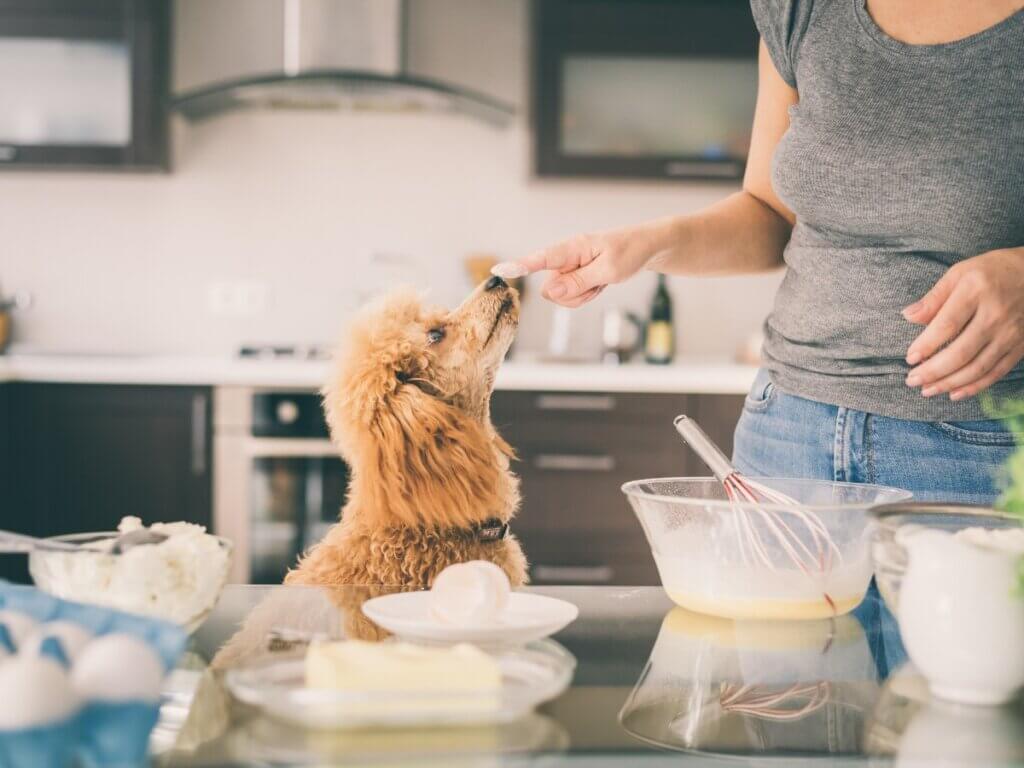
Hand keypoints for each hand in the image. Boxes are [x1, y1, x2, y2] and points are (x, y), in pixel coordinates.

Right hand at [515, 226, 661, 307]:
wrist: (646, 248)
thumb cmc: (630, 252)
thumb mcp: (610, 270)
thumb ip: (579, 281)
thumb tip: (550, 291)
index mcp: (572, 248)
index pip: (541, 259)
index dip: (519, 266)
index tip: (499, 270)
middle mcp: (565, 258)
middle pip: (551, 290)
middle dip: (573, 295)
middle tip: (598, 284)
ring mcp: (568, 269)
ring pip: (560, 297)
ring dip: (582, 296)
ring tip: (601, 282)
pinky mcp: (573, 277)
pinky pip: (570, 297)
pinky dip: (586, 296)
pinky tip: (599, 284)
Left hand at [903, 247, 1023, 400]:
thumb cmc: (992, 272)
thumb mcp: (960, 273)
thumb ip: (934, 298)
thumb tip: (908, 316)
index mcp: (976, 292)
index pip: (947, 325)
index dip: (926, 346)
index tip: (909, 359)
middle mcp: (996, 314)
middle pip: (961, 352)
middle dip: (933, 371)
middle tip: (912, 380)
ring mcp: (1012, 333)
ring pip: (978, 367)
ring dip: (950, 383)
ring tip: (927, 390)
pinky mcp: (1022, 346)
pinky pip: (996, 372)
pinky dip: (975, 387)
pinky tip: (955, 393)